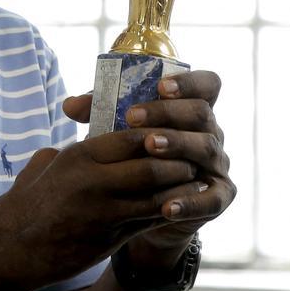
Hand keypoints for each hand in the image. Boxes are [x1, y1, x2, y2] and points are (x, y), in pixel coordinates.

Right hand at [0, 124, 201, 290]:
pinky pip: (149, 220)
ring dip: (180, 187)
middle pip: (151, 163)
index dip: (158, 131)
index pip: (132, 135)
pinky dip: (169, 211)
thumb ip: (71, 149)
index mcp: (79, 156)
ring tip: (194, 179)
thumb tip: (86, 136)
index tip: (172, 130)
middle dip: (177, 159)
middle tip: (192, 155)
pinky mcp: (109, 239)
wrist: (10, 249)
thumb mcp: (46, 166)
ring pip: (157, 194)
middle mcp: (93, 181)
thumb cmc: (26, 204)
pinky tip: (180, 206)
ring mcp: (103, 212)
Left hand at [63, 70, 235, 257]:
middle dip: (166, 113)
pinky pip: (212, 199)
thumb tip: (70, 106)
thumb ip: (99, 113)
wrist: (141, 209)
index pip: (206, 85)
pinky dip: (191, 202)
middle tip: (132, 117)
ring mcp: (217, 165)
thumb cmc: (131, 157)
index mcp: (191, 109)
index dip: (188, 82)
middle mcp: (210, 132)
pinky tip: (167, 205)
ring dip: (177, 145)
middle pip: (201, 113)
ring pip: (206, 148)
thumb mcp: (117, 131)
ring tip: (148, 147)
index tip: (159, 85)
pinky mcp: (219, 197)